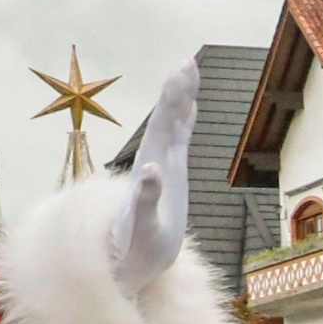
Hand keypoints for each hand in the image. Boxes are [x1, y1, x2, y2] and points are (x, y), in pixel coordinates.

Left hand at [110, 57, 197, 297]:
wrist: (131, 261)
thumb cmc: (135, 246)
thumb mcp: (141, 224)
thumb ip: (146, 196)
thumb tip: (152, 169)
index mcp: (151, 165)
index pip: (163, 123)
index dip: (172, 98)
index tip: (182, 72)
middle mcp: (155, 161)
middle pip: (167, 118)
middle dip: (178, 90)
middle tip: (189, 62)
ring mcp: (163, 167)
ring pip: (173, 126)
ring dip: (182, 100)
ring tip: (191, 73)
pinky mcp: (170, 177)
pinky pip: (179, 142)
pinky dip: (186, 123)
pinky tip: (190, 109)